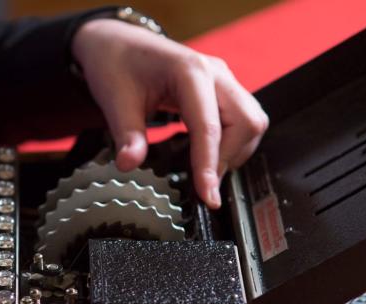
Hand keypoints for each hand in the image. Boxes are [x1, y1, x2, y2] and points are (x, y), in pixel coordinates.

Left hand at [71, 18, 268, 207]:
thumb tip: (129, 165)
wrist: (119, 44)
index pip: (209, 126)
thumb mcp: (114, 101)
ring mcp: (222, 80)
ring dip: (233, 152)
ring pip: (251, 122)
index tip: (208, 196)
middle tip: (202, 187)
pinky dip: (231, 143)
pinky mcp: (222, 90)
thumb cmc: (117, 64)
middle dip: (227, 159)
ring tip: (204, 174)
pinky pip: (243, 119)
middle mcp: (215, 73)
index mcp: (190, 71)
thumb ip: (127, 135)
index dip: (209, 165)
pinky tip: (207, 156)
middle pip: (246, 122)